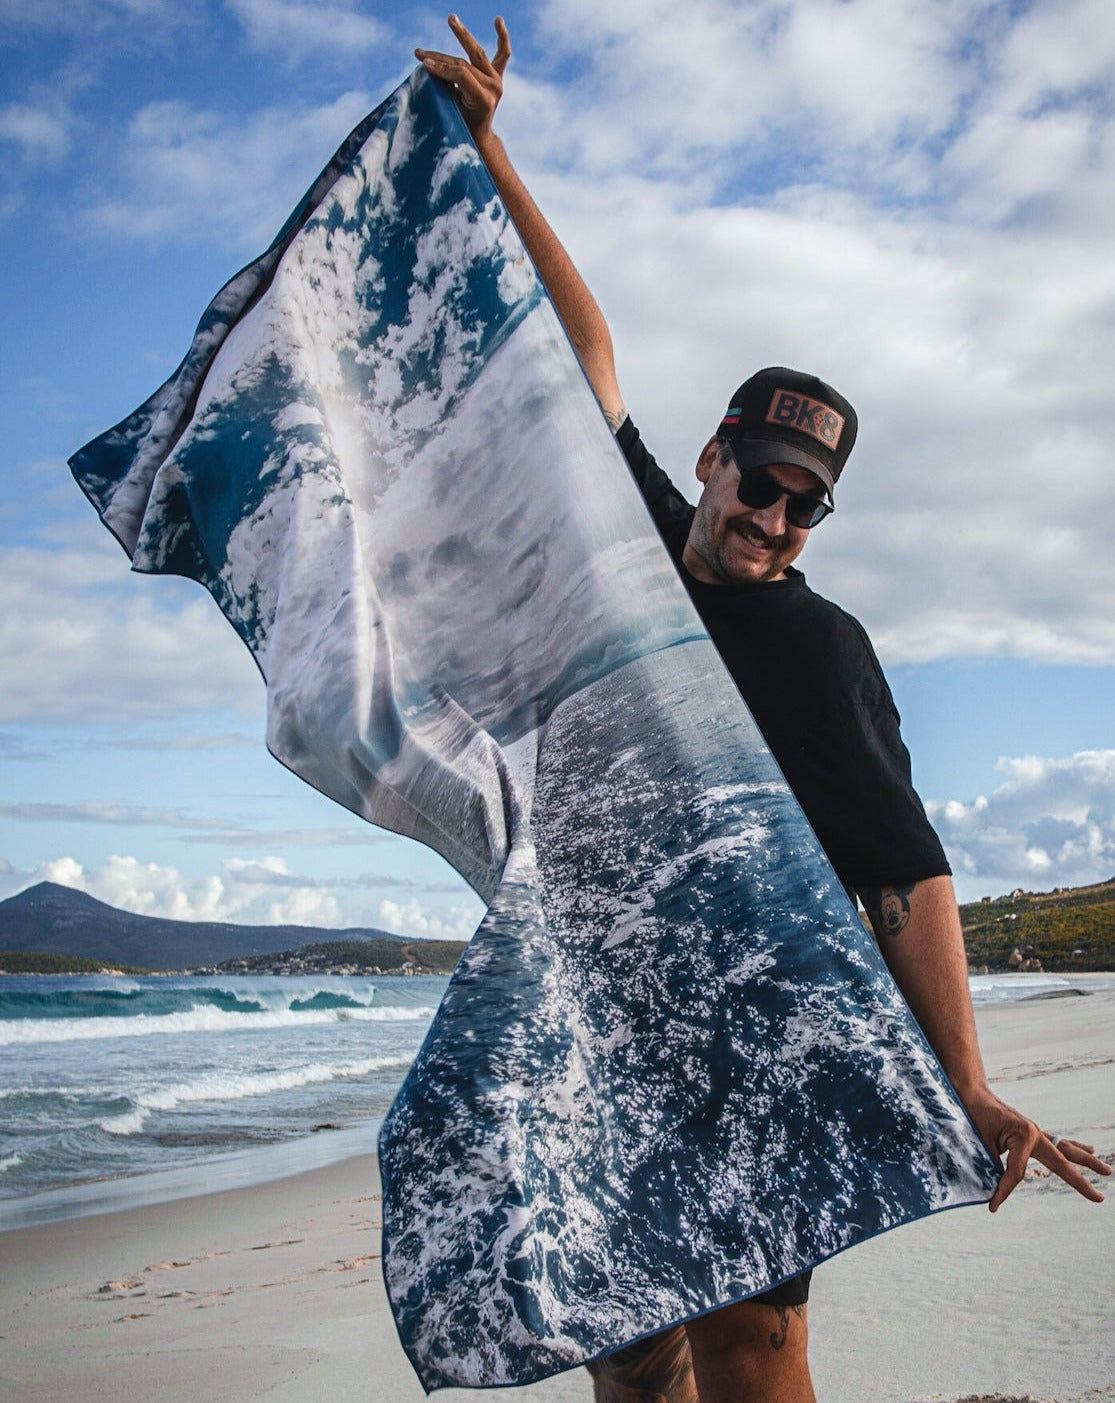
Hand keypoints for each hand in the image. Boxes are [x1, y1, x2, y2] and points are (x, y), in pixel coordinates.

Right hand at [415, 15, 510, 141]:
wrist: (479, 135)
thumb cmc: (461, 127)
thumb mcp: (452, 111)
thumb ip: (445, 88)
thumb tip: (428, 64)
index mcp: (484, 99)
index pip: (460, 74)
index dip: (441, 68)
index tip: (422, 64)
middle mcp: (494, 88)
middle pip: (464, 64)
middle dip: (441, 58)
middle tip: (423, 52)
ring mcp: (497, 81)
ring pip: (477, 54)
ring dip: (463, 35)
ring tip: (451, 19)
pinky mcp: (498, 76)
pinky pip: (502, 54)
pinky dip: (501, 37)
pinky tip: (498, 20)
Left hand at [964, 1085, 1110, 1210]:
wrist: (971, 1094)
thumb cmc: (973, 1116)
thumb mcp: (980, 1143)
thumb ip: (993, 1165)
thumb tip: (997, 1188)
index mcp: (1024, 1135)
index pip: (1018, 1173)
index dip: (1004, 1190)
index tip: (993, 1205)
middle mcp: (1035, 1133)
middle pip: (1062, 1161)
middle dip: (1079, 1182)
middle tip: (1099, 1198)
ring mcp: (1036, 1132)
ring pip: (1066, 1149)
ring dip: (1086, 1160)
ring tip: (1107, 1172)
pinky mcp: (1032, 1133)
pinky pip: (1057, 1142)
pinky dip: (1073, 1146)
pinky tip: (1089, 1148)